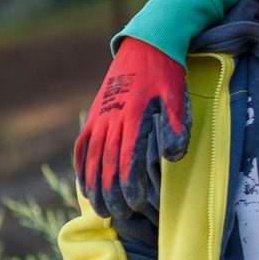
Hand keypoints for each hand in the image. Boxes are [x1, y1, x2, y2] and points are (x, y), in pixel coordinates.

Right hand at [73, 38, 188, 219]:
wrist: (147, 44)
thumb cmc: (167, 72)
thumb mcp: (177, 95)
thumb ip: (175, 125)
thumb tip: (174, 157)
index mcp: (133, 115)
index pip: (127, 158)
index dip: (128, 184)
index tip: (133, 204)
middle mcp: (112, 117)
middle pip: (107, 163)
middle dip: (111, 192)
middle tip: (117, 216)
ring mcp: (100, 115)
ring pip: (92, 157)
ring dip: (93, 185)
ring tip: (98, 209)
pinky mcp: (95, 112)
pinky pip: (83, 143)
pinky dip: (81, 165)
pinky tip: (84, 183)